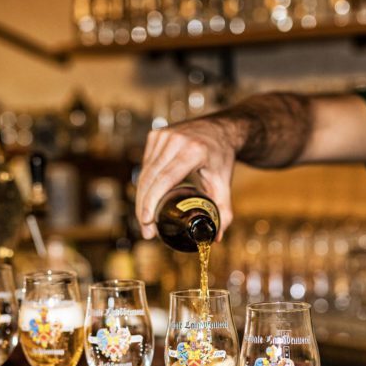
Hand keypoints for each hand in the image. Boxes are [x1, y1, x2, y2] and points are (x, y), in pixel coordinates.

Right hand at [135, 118, 239, 239]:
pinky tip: (146, 200)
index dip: (151, 202)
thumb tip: (214, 237)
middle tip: (147, 230)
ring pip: (144, 172)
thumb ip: (223, 211)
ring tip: (145, 221)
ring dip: (141, 198)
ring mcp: (162, 135)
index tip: (147, 222)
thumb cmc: (222, 156)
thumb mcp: (224, 183)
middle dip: (144, 207)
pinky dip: (145, 184)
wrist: (221, 128)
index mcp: (193, 151)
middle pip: (150, 178)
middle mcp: (175, 140)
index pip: (164, 179)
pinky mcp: (155, 135)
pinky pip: (146, 165)